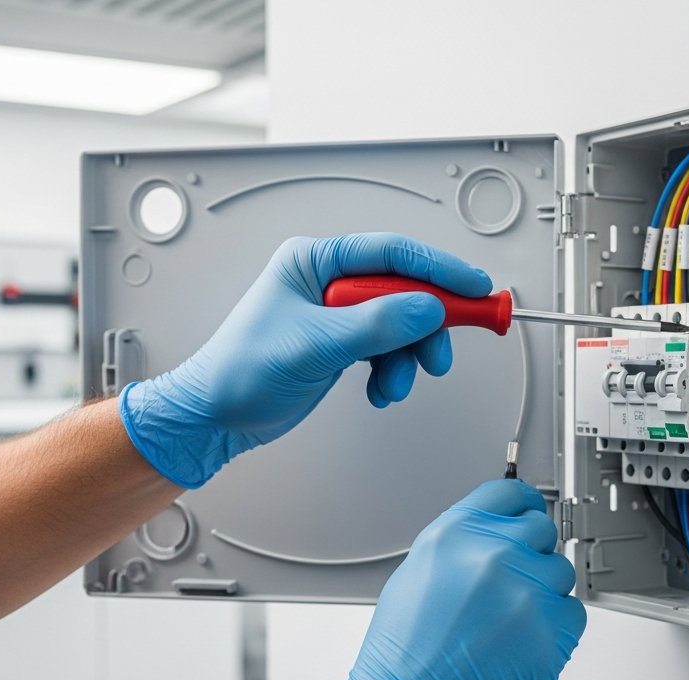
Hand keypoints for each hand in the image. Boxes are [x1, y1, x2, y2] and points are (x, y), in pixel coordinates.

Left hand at [119, 233, 491, 487]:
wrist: (214, 417)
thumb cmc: (239, 371)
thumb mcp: (313, 344)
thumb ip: (374, 325)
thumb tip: (426, 309)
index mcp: (314, 261)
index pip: (391, 253)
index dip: (438, 269)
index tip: (473, 287)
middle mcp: (328, 282)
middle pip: (404, 290)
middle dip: (426, 325)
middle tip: (444, 349)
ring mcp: (336, 314)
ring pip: (401, 324)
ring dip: (408, 356)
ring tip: (396, 381)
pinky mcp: (342, 343)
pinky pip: (388, 348)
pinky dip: (393, 371)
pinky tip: (381, 388)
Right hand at [309, 480, 586, 679]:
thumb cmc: (405, 654)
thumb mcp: (419, 573)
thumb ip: (462, 545)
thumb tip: (494, 534)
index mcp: (456, 534)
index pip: (510, 493)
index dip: (524, 501)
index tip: (531, 508)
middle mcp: (493, 554)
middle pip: (541, 528)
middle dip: (532, 551)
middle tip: (514, 580)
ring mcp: (526, 591)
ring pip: (561, 571)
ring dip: (544, 590)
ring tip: (511, 619)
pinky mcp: (551, 630)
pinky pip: (573, 611)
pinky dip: (557, 624)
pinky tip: (524, 639)